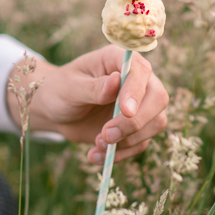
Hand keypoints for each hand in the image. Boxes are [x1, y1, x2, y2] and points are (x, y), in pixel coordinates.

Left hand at [6, 45, 168, 164]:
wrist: (56, 111)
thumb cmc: (60, 90)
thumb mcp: (70, 87)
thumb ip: (93, 87)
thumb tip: (116, 80)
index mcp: (119, 59)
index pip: (141, 71)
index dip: (136, 91)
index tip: (125, 111)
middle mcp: (136, 80)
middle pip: (158, 99)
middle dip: (135, 122)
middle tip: (106, 135)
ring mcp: (140, 104)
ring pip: (155, 123)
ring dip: (128, 141)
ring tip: (97, 145)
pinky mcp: (136, 126)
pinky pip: (141, 143)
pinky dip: (121, 153)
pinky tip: (96, 155)